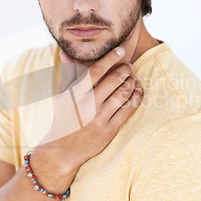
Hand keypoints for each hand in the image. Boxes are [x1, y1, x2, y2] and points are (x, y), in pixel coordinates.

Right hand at [29, 47, 143, 191]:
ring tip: (134, 78)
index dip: (111, 58)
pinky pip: (128, 110)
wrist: (63, 150)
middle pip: (113, 80)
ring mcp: (99, 118)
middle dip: (125, 70)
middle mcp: (87, 105)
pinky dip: (136, 98)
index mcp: (75, 94)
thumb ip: (67, 74)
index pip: (96, 70)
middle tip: (130, 66)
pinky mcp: (109, 130)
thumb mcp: (61, 96)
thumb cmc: (63, 118)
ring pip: (123, 94)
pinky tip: (138, 92)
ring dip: (132, 83)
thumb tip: (64, 53)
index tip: (121, 50)